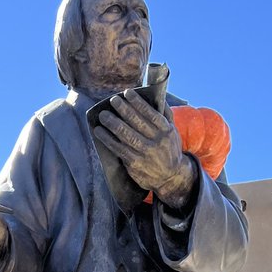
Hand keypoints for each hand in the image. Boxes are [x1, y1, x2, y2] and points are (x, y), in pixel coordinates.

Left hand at [93, 90, 196, 207]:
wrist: (170, 177)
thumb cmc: (169, 149)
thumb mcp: (173, 132)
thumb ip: (165, 115)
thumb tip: (156, 95)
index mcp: (166, 131)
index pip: (150, 113)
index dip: (137, 102)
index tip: (127, 93)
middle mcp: (156, 141)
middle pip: (137, 122)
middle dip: (123, 109)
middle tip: (113, 100)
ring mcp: (145, 153)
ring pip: (126, 135)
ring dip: (112, 124)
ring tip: (103, 115)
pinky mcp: (134, 163)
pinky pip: (119, 149)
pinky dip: (107, 139)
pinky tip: (99, 131)